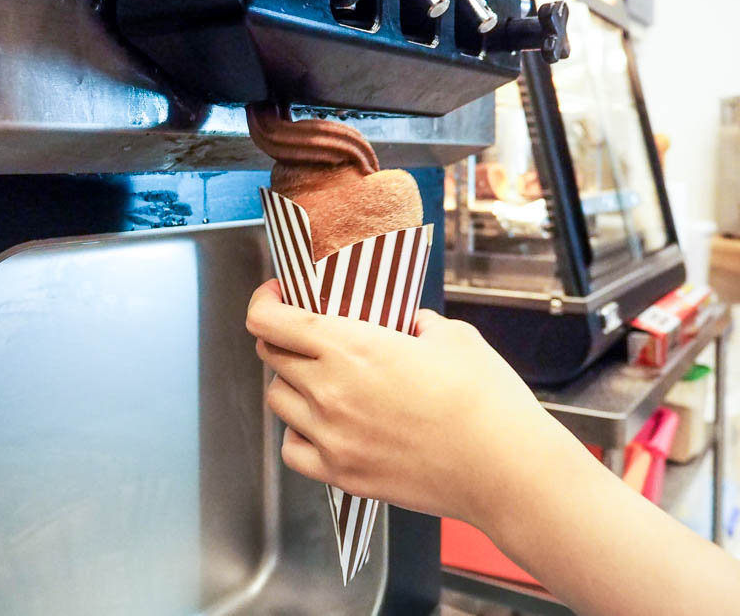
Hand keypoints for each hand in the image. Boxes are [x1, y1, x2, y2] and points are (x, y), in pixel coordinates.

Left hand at [246, 279, 560, 531]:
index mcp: (350, 347)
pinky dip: (299, 433)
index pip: (270, 320)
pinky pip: (293, 450)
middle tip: (308, 334)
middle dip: (283, 337)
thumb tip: (409, 327)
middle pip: (272, 356)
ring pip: (278, 400)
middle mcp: (329, 392)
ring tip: (321, 379)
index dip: (264, 301)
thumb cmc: (485, 402)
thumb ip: (418, 324)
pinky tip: (323, 425)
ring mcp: (332, 438)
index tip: (276, 295)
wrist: (506, 469)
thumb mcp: (453, 337)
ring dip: (291, 383)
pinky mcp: (343, 475)